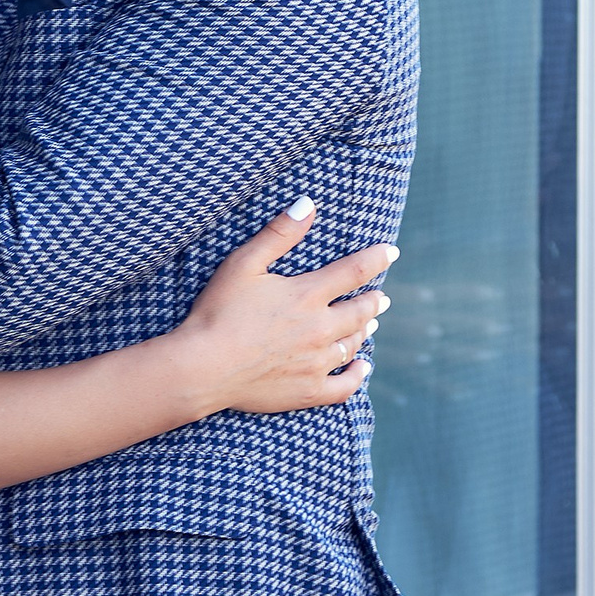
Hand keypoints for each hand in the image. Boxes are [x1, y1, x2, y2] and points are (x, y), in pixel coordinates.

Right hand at [174, 199, 396, 415]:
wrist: (203, 368)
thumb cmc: (218, 311)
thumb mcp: (244, 263)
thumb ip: (279, 233)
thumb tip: (308, 203)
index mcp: (307, 295)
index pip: (354, 271)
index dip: (376, 259)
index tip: (391, 252)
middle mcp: (320, 329)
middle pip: (359, 311)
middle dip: (373, 301)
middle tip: (382, 297)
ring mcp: (316, 363)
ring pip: (352, 344)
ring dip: (364, 331)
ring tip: (370, 325)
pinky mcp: (308, 392)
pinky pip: (345, 387)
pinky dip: (358, 376)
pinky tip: (362, 369)